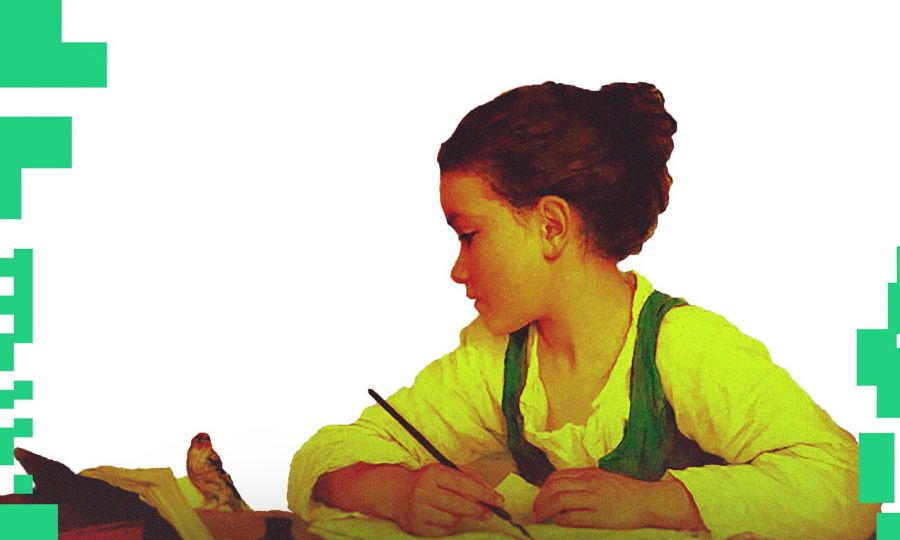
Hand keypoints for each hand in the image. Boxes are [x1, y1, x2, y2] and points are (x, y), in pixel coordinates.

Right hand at [394, 463, 504, 536]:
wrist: (396, 493)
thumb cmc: (427, 481)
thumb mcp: (444, 471)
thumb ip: (468, 477)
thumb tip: (489, 490)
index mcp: (433, 473)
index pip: (463, 484)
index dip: (484, 493)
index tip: (498, 500)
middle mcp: (424, 491)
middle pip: (459, 504)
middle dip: (479, 510)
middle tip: (489, 513)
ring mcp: (419, 510)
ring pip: (452, 519)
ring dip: (462, 516)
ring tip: (459, 510)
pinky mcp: (417, 526)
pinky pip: (443, 530)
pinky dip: (450, 525)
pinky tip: (446, 517)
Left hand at [532, 467, 653, 528]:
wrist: (648, 500)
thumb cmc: (626, 491)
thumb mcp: (602, 479)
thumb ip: (583, 481)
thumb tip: (563, 489)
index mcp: (588, 474)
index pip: (556, 477)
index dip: (543, 489)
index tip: (538, 499)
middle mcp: (589, 483)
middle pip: (554, 487)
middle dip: (540, 500)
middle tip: (536, 511)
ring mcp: (594, 498)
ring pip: (560, 500)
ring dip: (546, 509)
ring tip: (541, 517)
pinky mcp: (600, 515)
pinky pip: (574, 516)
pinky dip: (562, 519)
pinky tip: (558, 522)